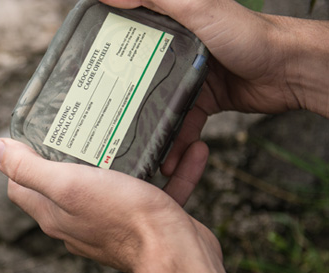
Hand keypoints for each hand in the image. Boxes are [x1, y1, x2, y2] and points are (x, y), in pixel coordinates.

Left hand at [0, 138, 232, 272]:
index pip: (21, 186)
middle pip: (66, 183)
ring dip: (131, 158)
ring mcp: (112, 223)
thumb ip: (30, 169)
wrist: (176, 252)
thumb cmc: (123, 218)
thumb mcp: (69, 184)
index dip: (20, 160)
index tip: (34, 134)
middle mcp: (78, 221)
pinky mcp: (146, 223)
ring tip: (139, 132)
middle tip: (90, 123)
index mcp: (54, 213)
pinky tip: (189, 150)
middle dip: (77, 152)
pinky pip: (158, 191)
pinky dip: (172, 170)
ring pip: (117, 183)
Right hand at [99, 0, 328, 176]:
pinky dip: (174, 142)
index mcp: (168, 23)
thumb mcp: (197, 7)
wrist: (290, 71)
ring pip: (155, 106)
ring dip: (145, 129)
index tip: (83, 71)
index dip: (104, 51)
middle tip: (98, 119)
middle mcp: (174, 49)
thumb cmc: (249, 34)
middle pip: (135, 75)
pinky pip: (180, 125)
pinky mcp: (203, 102)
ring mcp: (188, 77)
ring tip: (131, 149)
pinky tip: (167, 157)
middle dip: (117, 100)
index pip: (126, 33)